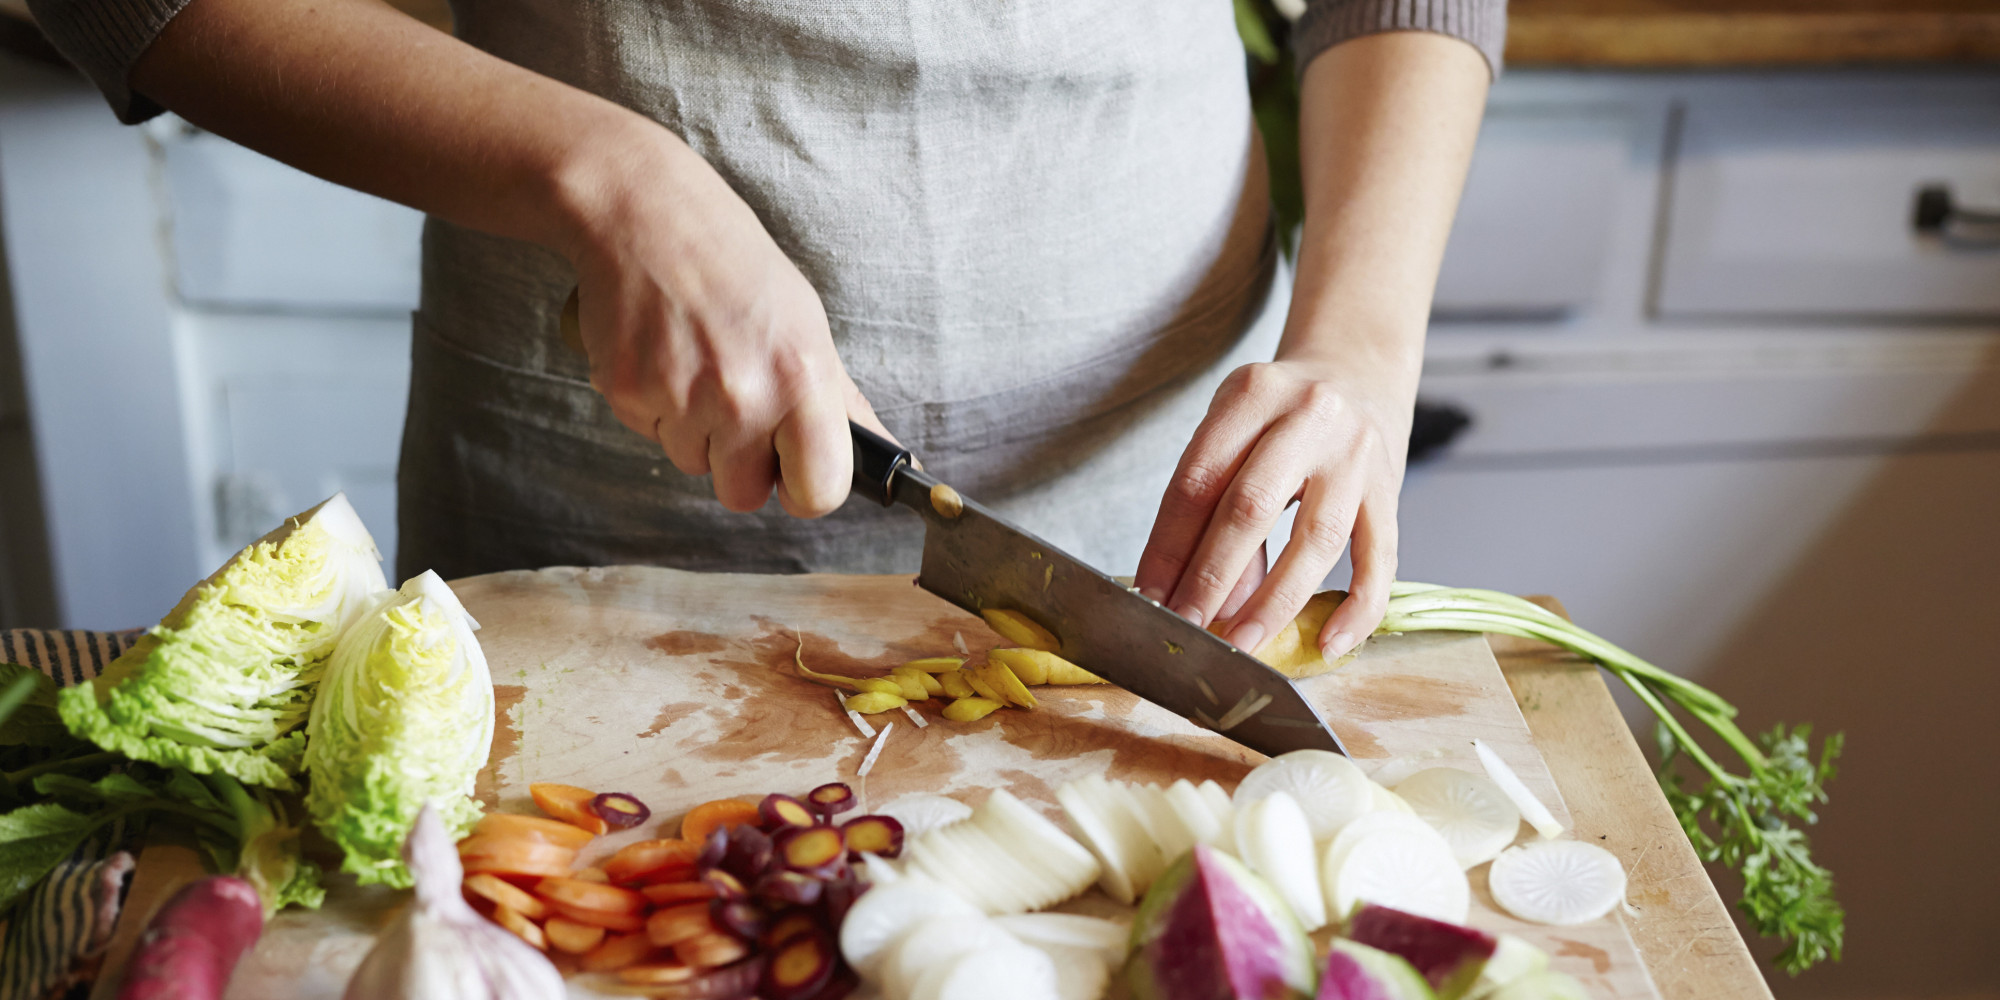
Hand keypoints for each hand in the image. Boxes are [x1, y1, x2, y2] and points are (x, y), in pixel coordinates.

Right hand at [562, 136, 891, 516]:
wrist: (647, 212)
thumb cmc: (734, 264)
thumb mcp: (806, 323)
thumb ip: (840, 400)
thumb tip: (885, 454)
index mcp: (803, 377)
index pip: (819, 492)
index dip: (804, 488)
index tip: (792, 470)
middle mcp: (744, 394)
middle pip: (743, 496)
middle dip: (738, 463)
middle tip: (734, 401)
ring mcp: (681, 396)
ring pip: (691, 463)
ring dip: (694, 429)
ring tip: (696, 361)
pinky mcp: (627, 392)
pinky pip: (648, 434)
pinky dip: (653, 404)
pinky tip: (663, 352)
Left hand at [1132, 359, 1410, 661]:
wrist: (1358, 368)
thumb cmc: (1279, 412)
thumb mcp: (1237, 429)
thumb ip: (1217, 502)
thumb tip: (1203, 597)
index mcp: (1252, 393)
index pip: (1197, 481)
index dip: (1169, 546)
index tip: (1150, 597)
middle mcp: (1308, 417)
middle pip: (1250, 507)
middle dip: (1210, 578)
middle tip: (1187, 628)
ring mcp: (1356, 453)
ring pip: (1315, 539)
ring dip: (1273, 602)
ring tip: (1241, 643)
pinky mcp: (1391, 488)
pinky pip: (1380, 559)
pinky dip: (1357, 608)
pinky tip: (1329, 644)